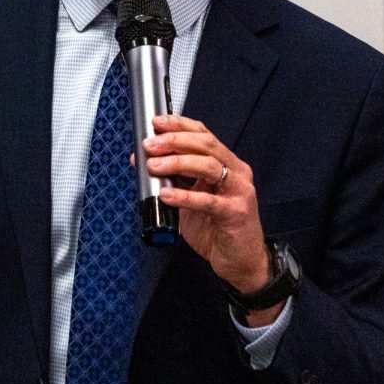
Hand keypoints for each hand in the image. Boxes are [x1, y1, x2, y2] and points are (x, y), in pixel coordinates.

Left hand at [143, 115, 282, 324]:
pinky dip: (184, 196)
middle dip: (174, 141)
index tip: (156, 123)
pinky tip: (166, 195)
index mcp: (227, 163)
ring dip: (176, 162)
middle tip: (150, 145)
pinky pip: (208, 201)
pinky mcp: (236, 212)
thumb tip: (144, 161)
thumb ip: (173, 179)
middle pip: (205, 144)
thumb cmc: (216, 228)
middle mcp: (237, 171)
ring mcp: (239, 191)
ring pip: (208, 166)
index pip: (203, 134)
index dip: (179, 125)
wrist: (240, 260)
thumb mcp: (191, 198)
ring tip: (153, 166)